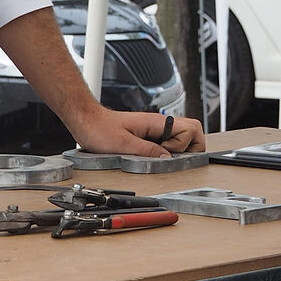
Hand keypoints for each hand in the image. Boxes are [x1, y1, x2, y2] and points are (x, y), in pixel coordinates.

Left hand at [70, 108, 205, 157]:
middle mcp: (159, 124)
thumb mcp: (123, 144)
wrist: (86, 121)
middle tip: (174, 157)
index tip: (166, 154)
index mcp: (156, 122)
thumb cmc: (100, 129)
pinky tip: (156, 157)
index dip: (182, 145)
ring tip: (164, 158)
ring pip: (183, 135)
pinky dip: (169, 150)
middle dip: (191, 146)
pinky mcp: (150, 135)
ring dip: (181, 149)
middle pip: (193, 129)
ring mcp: (156, 129)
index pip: (190, 129)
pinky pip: (169, 141)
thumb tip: (167, 159)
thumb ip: (147, 151)